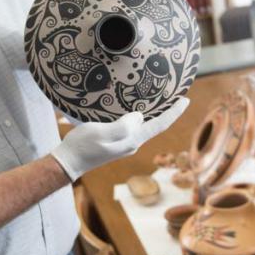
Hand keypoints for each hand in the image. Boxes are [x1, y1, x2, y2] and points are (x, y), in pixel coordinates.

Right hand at [50, 97, 189, 181]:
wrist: (69, 161)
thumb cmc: (83, 146)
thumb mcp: (101, 133)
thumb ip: (122, 126)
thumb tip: (140, 116)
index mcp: (132, 140)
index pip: (160, 125)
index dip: (174, 112)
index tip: (185, 100)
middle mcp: (133, 142)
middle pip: (155, 124)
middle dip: (167, 110)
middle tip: (175, 93)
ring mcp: (125, 142)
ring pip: (144, 124)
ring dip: (153, 112)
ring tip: (159, 96)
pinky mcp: (116, 140)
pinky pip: (133, 125)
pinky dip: (138, 114)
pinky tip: (136, 106)